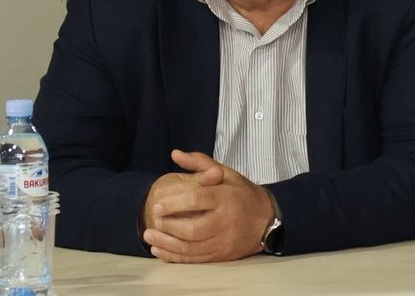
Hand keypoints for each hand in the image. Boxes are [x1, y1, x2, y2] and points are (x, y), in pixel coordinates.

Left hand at [139, 150, 274, 262]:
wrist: (265, 220)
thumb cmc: (242, 194)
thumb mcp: (227, 174)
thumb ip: (200, 163)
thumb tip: (175, 154)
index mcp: (226, 197)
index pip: (197, 200)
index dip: (174, 204)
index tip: (157, 205)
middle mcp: (225, 220)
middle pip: (192, 228)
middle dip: (168, 226)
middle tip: (153, 220)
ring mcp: (223, 240)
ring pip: (190, 247)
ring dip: (166, 242)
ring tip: (149, 235)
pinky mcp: (220, 256)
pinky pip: (193, 259)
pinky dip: (173, 256)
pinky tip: (159, 249)